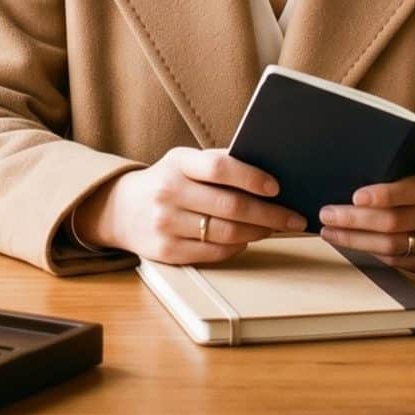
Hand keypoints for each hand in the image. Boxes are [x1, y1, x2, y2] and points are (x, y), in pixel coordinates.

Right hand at [78, 147, 305, 264]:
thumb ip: (220, 163)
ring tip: (273, 228)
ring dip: (257, 232)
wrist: (121, 209)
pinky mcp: (166, 251)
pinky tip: (247, 240)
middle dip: (269, 214)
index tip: (276, 187)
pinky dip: (237, 247)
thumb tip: (271, 172)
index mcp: (178, 162)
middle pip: (230, 206)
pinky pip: (213, 252)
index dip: (251, 177)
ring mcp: (165, 223)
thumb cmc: (168, 180)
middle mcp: (169, 192)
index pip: (219, 168)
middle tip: (292, 217)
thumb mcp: (186, 162)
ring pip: (225, 233)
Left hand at [318, 165, 414, 276]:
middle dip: (355, 221)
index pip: (410, 192)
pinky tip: (355, 244)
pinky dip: (373, 254)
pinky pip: (398, 262)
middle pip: (394, 223)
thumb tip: (352, 188)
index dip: (382, 195)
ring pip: (392, 247)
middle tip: (327, 215)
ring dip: (356, 241)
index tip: (354, 196)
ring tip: (331, 232)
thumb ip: (399, 177)